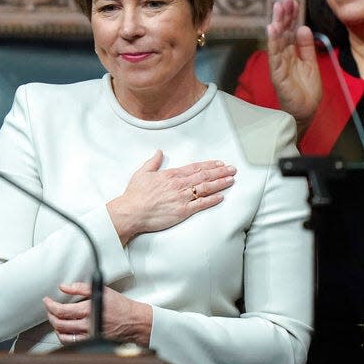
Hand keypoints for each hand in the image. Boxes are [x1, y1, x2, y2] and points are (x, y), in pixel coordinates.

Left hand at [43, 282, 152, 345]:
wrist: (133, 321)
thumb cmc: (120, 306)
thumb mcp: (101, 290)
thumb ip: (80, 288)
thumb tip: (64, 287)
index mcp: (89, 310)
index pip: (62, 311)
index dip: (50, 306)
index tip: (47, 301)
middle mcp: (88, 324)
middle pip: (60, 324)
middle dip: (50, 315)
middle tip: (49, 308)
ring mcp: (89, 335)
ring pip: (63, 335)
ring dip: (55, 327)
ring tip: (55, 319)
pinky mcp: (91, 342)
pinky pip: (72, 342)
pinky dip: (64, 337)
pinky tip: (64, 330)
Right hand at [107, 150, 235, 244]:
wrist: (131, 212)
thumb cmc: (135, 194)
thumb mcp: (142, 173)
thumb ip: (153, 162)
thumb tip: (159, 152)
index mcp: (171, 175)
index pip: (195, 168)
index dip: (209, 165)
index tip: (219, 163)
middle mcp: (179, 184)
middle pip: (204, 176)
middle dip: (220, 172)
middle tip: (232, 169)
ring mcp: (182, 198)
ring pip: (205, 188)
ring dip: (220, 183)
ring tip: (231, 180)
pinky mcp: (182, 211)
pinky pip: (201, 204)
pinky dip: (212, 200)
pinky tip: (221, 197)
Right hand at [266, 0, 320, 132]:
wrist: (306, 111)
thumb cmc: (307, 90)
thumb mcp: (311, 63)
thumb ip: (307, 46)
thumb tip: (303, 27)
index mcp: (292, 52)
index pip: (290, 30)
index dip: (291, 15)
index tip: (292, 0)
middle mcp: (283, 56)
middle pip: (282, 31)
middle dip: (283, 14)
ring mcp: (279, 64)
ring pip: (277, 40)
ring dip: (277, 23)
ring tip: (277, 8)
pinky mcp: (278, 74)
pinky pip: (275, 56)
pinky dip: (273, 42)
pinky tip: (272, 29)